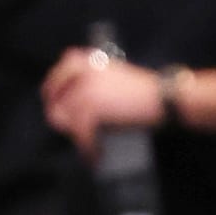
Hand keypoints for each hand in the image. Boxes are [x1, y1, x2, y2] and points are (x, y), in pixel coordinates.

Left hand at [42, 46, 164, 157]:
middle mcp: (81, 73)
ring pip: (67, 122)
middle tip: (76, 133)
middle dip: (63, 121)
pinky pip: (81, 134)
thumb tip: (70, 103)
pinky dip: (88, 147)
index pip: (59, 73)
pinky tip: (96, 153)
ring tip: (90, 145)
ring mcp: (83, 91)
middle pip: (56, 102)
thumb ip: (92, 80)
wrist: (162, 96)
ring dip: (78, 136)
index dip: (53, 91)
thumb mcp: (114, 74)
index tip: (53, 104)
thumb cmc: (144, 90)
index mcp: (88, 61)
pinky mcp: (89, 109)